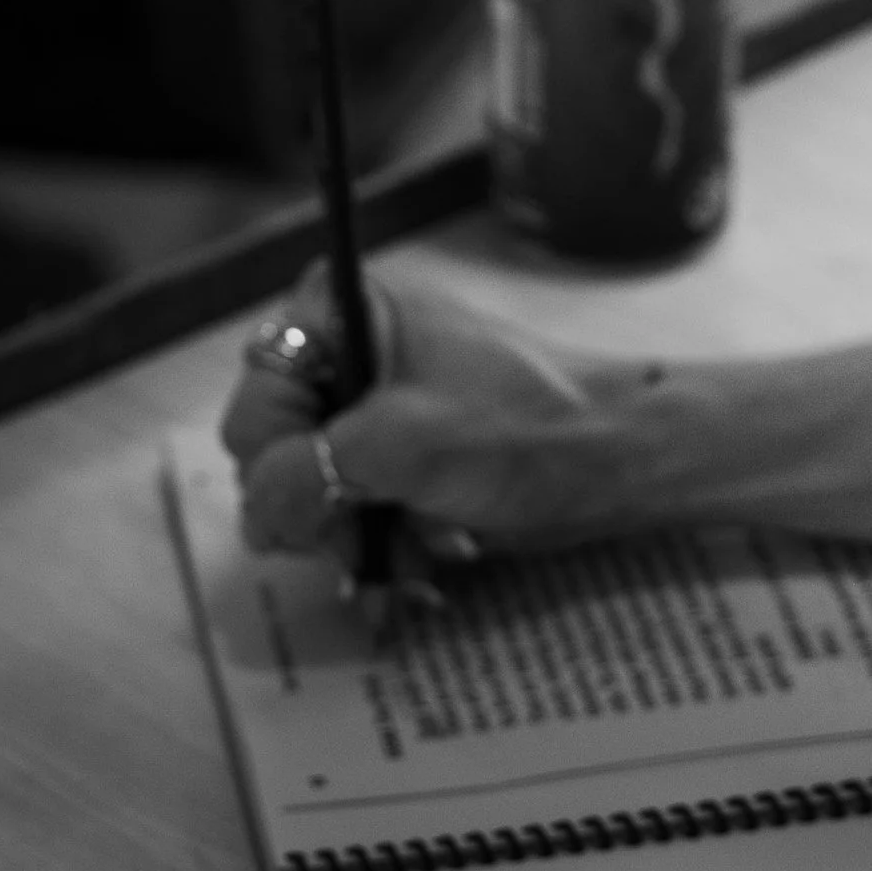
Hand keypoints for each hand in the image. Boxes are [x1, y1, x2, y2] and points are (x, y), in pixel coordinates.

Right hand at [220, 272, 667, 556]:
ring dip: (353, 538)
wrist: (614, 460)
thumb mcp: (401, 444)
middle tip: (365, 532)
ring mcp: (372, 413)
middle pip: (272, 454)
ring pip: (307, 498)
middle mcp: (350, 353)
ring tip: (419, 548)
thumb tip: (257, 506)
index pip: (257, 394)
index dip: (280, 453)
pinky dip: (380, 548)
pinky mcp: (396, 464)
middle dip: (318, 508)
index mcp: (345, 310)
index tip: (328, 485)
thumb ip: (304, 471)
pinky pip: (349, 518)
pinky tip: (427, 560)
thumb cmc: (522, 428)